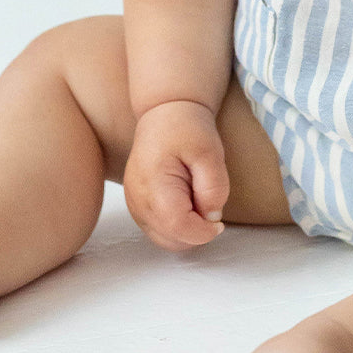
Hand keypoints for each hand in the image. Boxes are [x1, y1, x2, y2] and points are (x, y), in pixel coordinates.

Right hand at [123, 100, 230, 252]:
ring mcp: (134, 205)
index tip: (218, 221)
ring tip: (197, 199)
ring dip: (187, 230)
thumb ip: (213, 188)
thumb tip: (211, 218)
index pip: (178, 227)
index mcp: (153, 185)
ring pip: (165, 240)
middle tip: (208, 205)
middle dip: (196, 232)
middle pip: (171, 240)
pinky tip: (187, 202)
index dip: (203, 232)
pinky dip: (177, 226)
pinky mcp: (137, 207)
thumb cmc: (186, 128)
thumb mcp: (210, 152)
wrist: (165, 113)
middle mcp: (137, 200)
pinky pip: (159, 230)